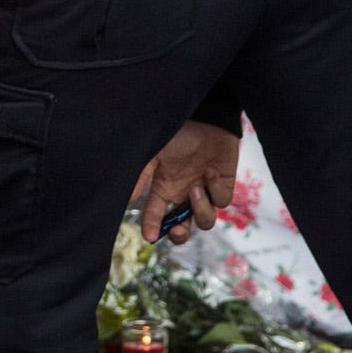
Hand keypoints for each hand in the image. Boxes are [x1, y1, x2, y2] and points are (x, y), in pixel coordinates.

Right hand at [129, 119, 239, 246]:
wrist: (206, 116)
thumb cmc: (177, 132)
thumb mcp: (153, 153)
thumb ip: (141, 176)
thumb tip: (127, 199)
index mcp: (164, 189)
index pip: (156, 215)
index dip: (152, 228)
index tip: (149, 236)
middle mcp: (183, 194)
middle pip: (183, 228)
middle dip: (180, 234)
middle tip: (178, 230)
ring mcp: (205, 191)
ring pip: (205, 221)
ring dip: (200, 210)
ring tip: (195, 189)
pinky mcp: (224, 185)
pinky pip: (222, 199)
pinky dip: (216, 188)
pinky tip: (209, 170)